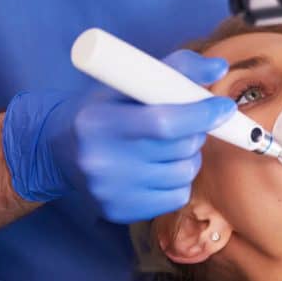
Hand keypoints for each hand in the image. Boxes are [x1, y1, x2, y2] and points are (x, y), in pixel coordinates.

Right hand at [3, 50, 236, 222]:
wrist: (58, 151)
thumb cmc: (103, 109)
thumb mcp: (129, 82)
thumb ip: (176, 69)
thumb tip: (219, 68)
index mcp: (99, 122)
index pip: (164, 122)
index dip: (201, 114)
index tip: (223, 106)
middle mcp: (101, 160)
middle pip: (179, 148)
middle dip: (196, 132)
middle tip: (186, 124)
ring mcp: (110, 191)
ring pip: (184, 174)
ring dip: (189, 157)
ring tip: (168, 146)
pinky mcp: (119, 212)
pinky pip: (177, 197)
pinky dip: (179, 180)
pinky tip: (159, 168)